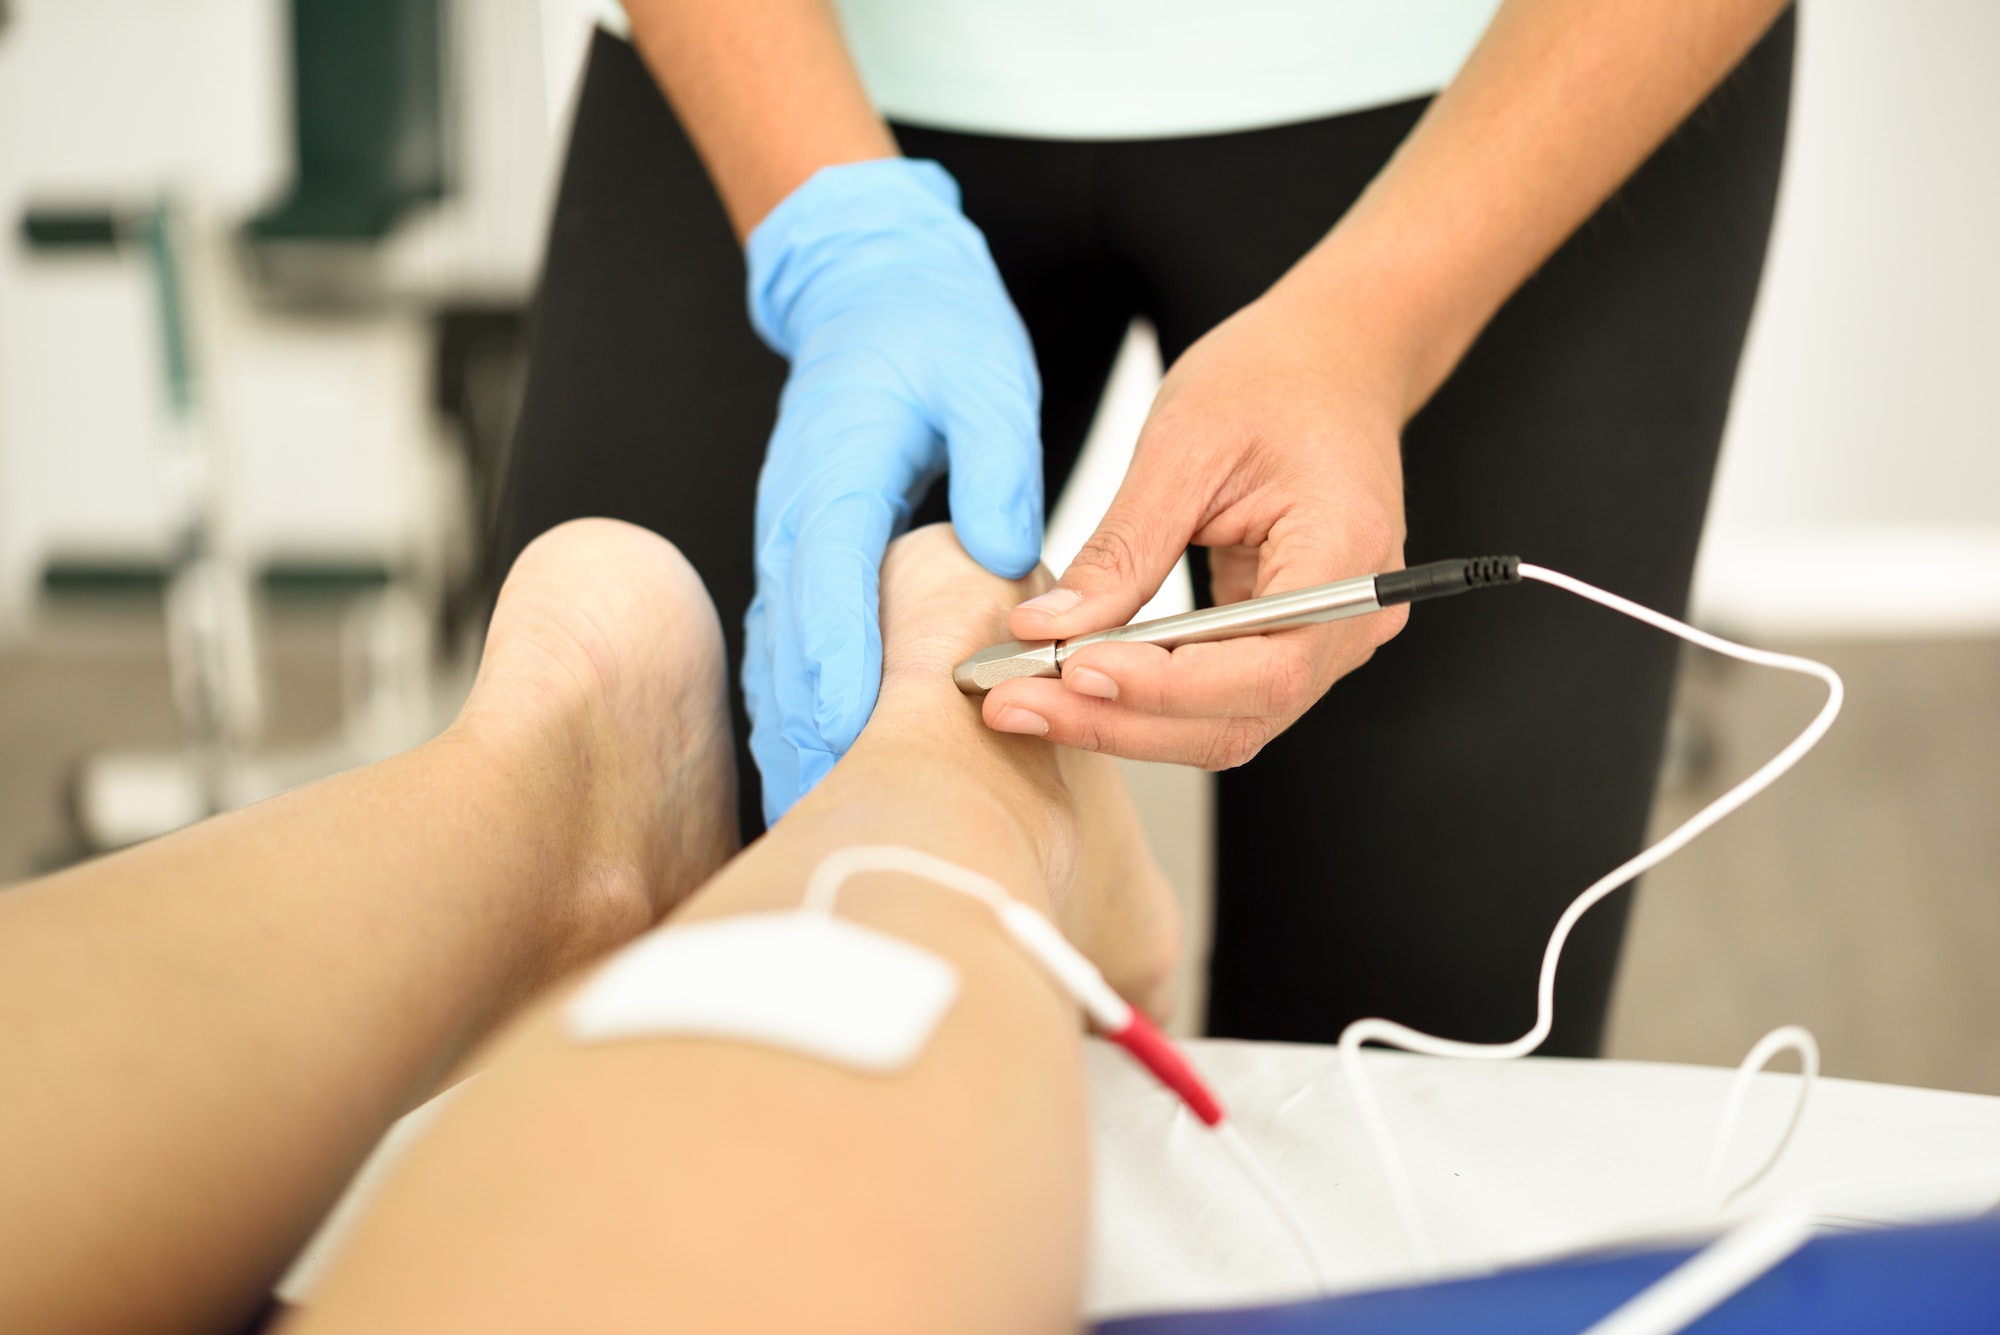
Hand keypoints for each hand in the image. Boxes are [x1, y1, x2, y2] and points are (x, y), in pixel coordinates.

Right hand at [743, 158, 1042, 822]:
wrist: (868, 287)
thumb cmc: (932, 329)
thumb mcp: (986, 378)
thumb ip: (996, 466)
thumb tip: (1009, 553)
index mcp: (836, 475)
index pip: (827, 586)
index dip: (833, 665)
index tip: (845, 734)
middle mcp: (795, 516)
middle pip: (788, 642)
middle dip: (806, 728)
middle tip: (832, 814)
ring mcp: (788, 538)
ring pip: (776, 654)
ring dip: (792, 732)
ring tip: (815, 816)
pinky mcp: (801, 555)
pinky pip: (787, 643)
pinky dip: (794, 705)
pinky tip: (813, 763)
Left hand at [985, 278, 1409, 768]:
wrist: (1330, 359)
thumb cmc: (1273, 379)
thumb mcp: (1184, 444)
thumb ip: (1121, 548)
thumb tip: (1045, 628)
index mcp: (1346, 554)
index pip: (1266, 667)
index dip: (1165, 688)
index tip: (1072, 670)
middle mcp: (1352, 618)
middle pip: (1241, 717)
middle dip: (1121, 721)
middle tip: (1015, 703)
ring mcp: (1328, 640)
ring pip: (1225, 723)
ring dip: (1123, 723)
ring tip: (1026, 701)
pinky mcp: (1289, 642)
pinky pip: (1218, 696)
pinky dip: (1142, 698)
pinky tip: (1070, 685)